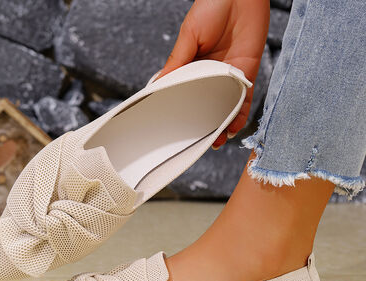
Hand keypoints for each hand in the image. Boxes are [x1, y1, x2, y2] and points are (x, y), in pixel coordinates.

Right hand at [158, 0, 268, 148]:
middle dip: (206, 125)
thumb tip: (158, 85)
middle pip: (209, 106)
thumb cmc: (212, 6)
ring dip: (223, 126)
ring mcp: (230, 77)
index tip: (179, 130)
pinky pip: (245, 99)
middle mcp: (212, 76)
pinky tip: (234, 128)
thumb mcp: (188, 35)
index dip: (185, 113)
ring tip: (217, 142)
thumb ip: (177, 62)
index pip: (188, 95)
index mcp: (194, 67)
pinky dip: (240, 114)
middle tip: (201, 143)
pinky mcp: (247, 73)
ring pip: (227, 108)